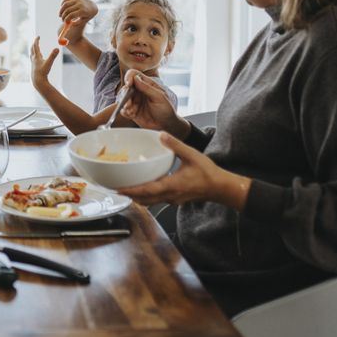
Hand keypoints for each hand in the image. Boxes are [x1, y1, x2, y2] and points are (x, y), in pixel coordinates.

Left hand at [30, 36, 57, 87]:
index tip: (38, 36)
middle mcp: (34, 59)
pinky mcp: (34, 67)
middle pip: (32, 49)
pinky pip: (33, 59)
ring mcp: (33, 63)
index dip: (37, 40)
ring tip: (35, 47)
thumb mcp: (49, 63)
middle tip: (36, 40)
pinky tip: (38, 58)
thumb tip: (57, 48)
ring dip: (33, 49)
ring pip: (32, 54)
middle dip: (34, 43)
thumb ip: (53, 56)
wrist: (37, 81)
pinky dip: (35, 55)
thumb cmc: (43, 72)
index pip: (35, 46)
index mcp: (36, 56)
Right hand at [58, 0, 97, 23]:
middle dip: (63, 16)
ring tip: (60, 15)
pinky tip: (62, 8)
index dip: (66, 19)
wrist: (93, 6)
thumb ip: (77, 23)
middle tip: (62, 19)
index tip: (64, 22)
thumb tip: (68, 25)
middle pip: (67, 10)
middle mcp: (80, 4)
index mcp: (83, 11)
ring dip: (61, 10)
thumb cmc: (88, 15)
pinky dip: (62, 4)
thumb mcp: (85, 20)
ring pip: (65, 4)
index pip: (71, 15)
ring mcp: (77, 0)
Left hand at [117, 132, 249, 210]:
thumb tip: (162, 134)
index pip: (146, 191)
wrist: (221, 188)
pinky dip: (146, 196)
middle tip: (114, 189)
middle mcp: (169, 196)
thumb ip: (176, 145)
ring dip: (136, 197)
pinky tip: (142, 188)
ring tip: (124, 189)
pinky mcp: (174, 200)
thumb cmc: (209, 173)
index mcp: (172, 186)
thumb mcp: (192, 155)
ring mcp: (172, 200)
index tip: (118, 189)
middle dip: (128, 195)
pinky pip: (156, 200)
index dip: (131, 191)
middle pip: (143, 200)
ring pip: (149, 202)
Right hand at [119, 69, 186, 137]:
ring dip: (125, 105)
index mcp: (147, 84)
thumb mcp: (159, 97)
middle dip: (125, 96)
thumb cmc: (166, 109)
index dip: (129, 77)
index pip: (134, 75)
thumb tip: (136, 78)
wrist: (167, 124)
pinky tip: (131, 115)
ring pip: (123, 99)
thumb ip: (147, 88)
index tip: (128, 84)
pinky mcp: (131, 111)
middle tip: (129, 104)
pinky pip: (123, 110)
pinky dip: (125, 112)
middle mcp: (139, 91)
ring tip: (131, 112)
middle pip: (126, 88)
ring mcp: (134, 101)